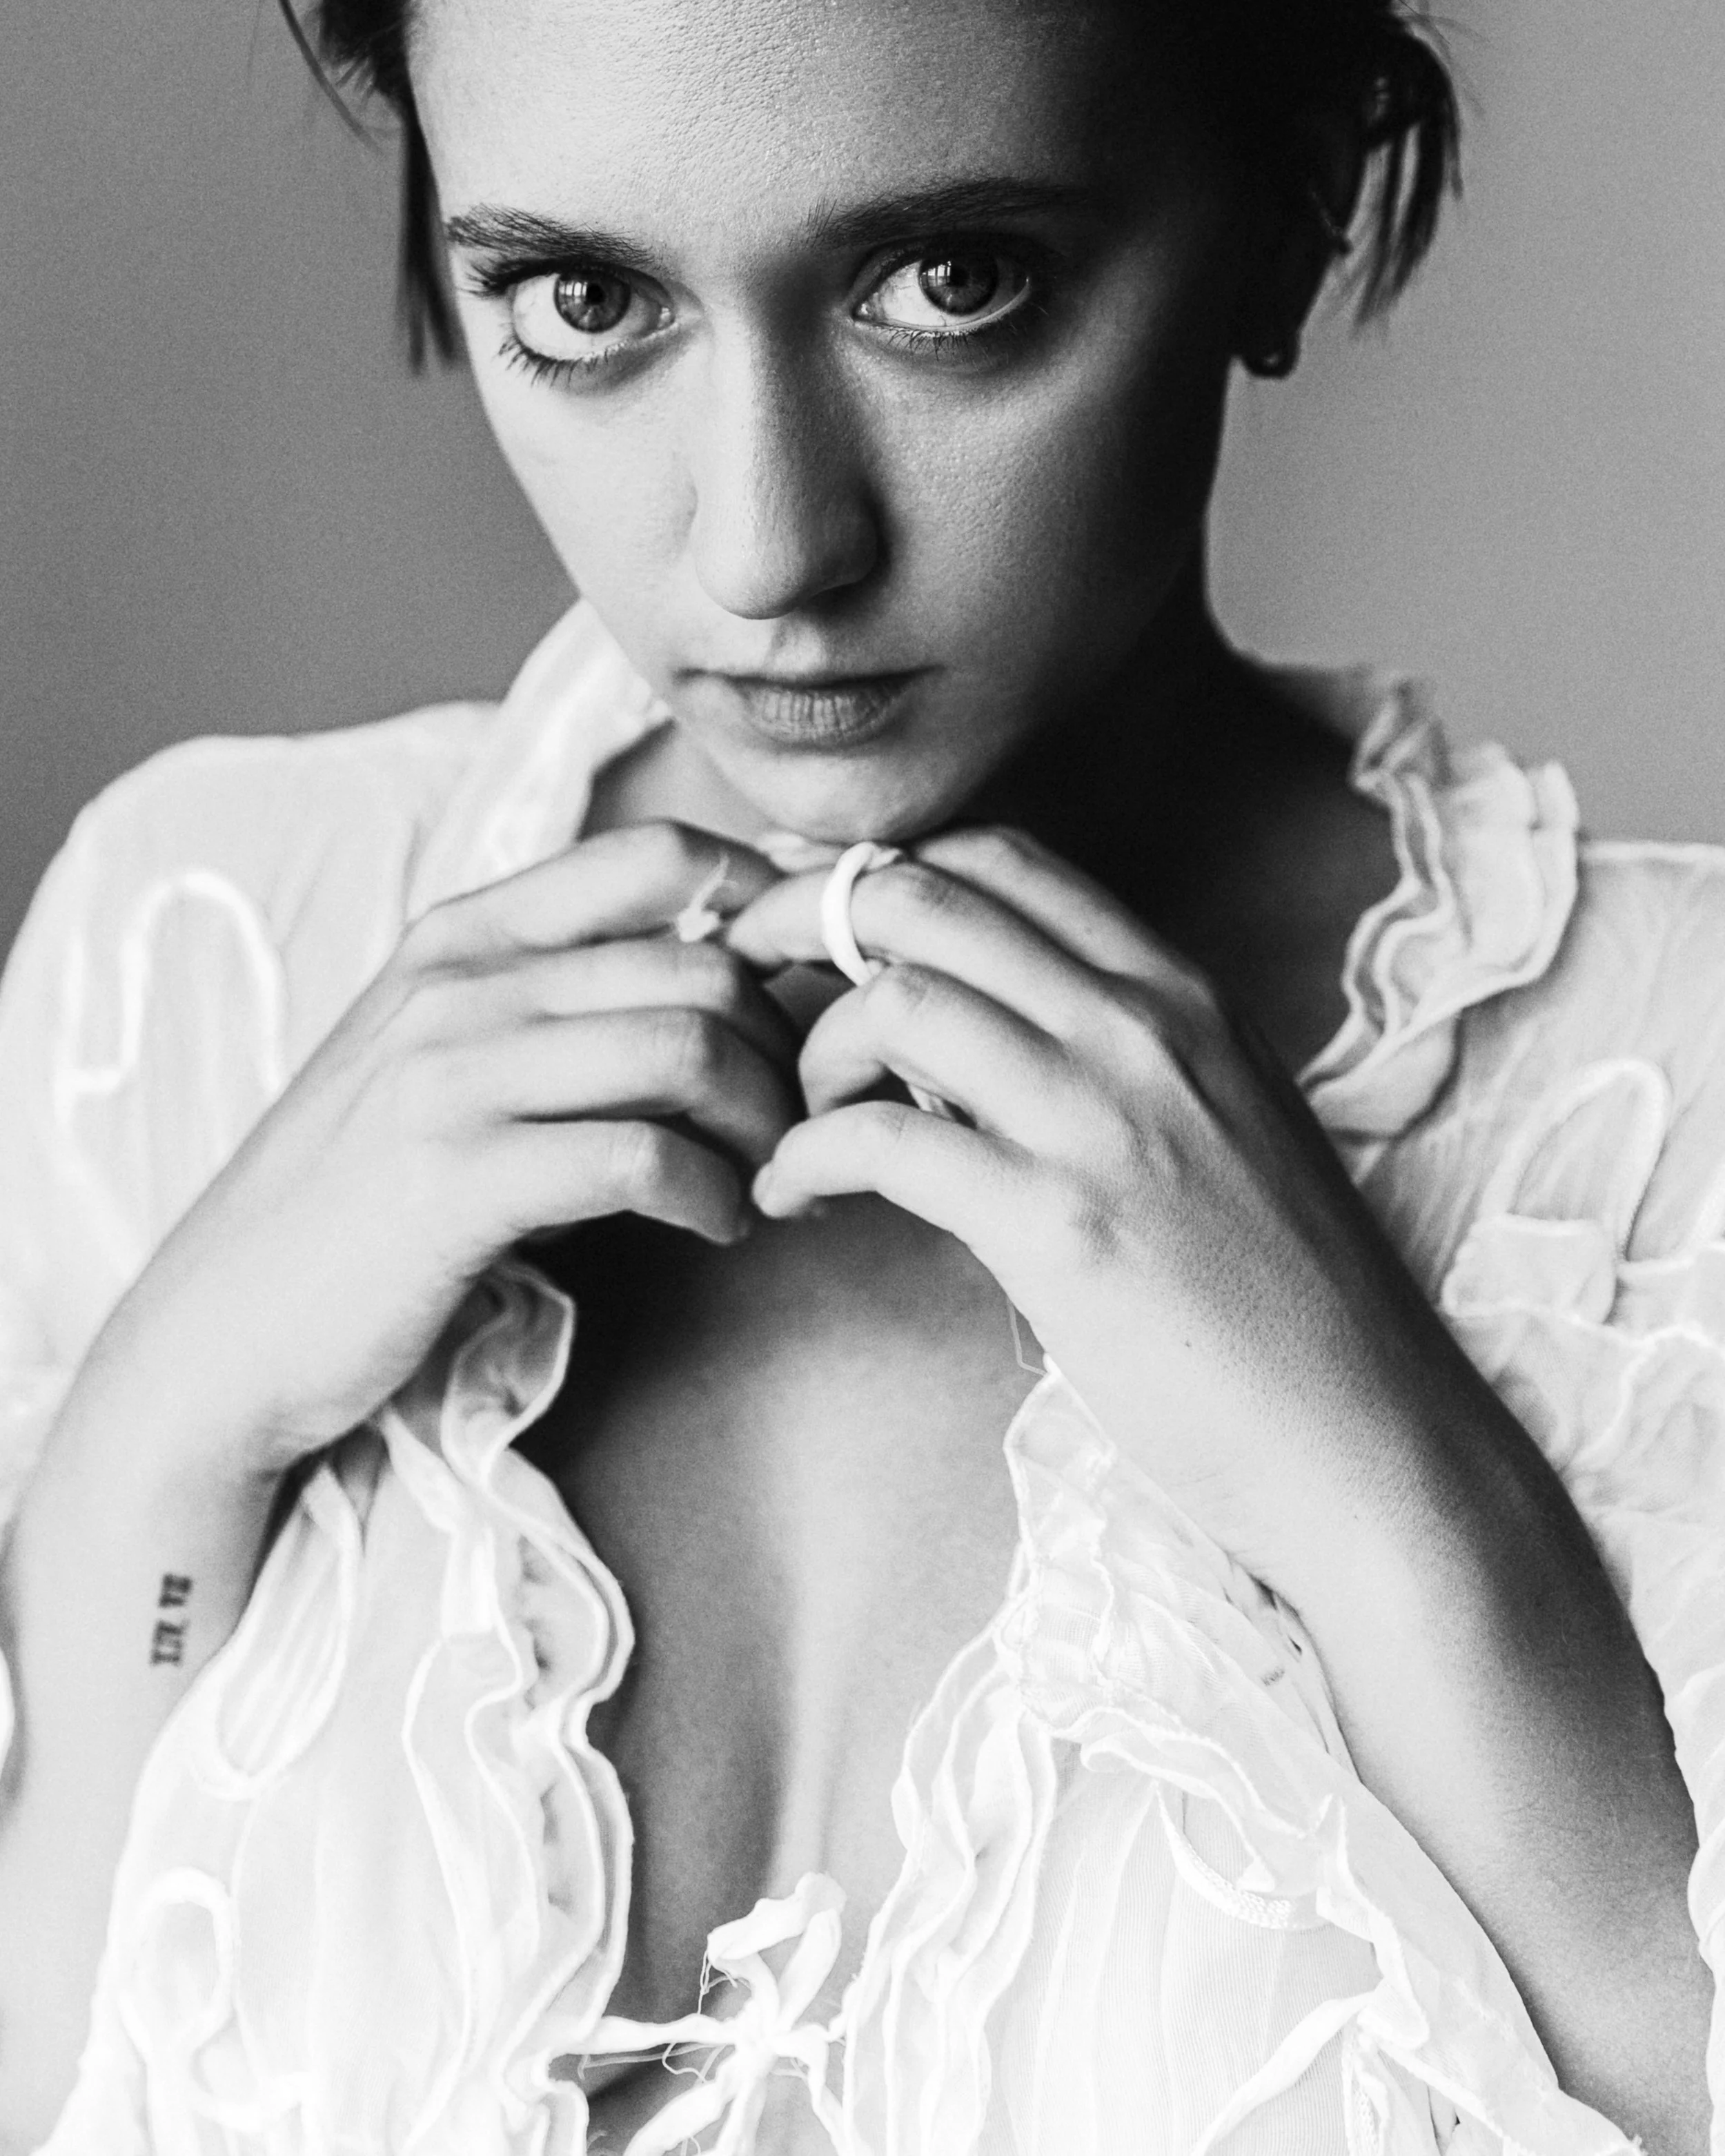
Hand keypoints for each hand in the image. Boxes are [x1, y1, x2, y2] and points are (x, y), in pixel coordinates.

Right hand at [93, 823, 795, 1475]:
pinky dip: (712, 1198)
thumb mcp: (449, 1068)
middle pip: (701, 969)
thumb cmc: (365, 1201)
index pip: (656, 857)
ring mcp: (450, 1075)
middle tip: (804, 1128)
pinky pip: (643, 1160)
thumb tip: (728, 994)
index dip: (766, 907)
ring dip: (763, 1129)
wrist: (226, 1327)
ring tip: (767, 1185)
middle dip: (787, 1054)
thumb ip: (560, 1014)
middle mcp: (458, 982)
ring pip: (686, 1051)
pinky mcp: (457, 1178)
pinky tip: (717, 1228)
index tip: (809, 990)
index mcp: (462, 936)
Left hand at [727, 825, 1475, 1595]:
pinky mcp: (1062, 1227)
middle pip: (922, 898)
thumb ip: (1105, 1056)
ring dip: (804, 1053)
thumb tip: (955, 1036)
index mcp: (1182, 991)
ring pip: (894, 999)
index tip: (813, 926)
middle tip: (746, 991)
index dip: (878, 874)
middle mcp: (1144, 1026)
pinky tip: (791, 1198)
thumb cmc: (1282, 1297)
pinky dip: (803, 1158)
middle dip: (799, 923)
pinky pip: (882, 1141)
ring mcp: (1106, 1120)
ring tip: (792, 1122)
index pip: (1000, 859)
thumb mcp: (1215, 1124)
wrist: (1367, 1436)